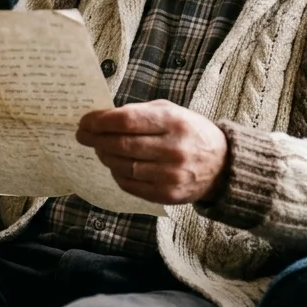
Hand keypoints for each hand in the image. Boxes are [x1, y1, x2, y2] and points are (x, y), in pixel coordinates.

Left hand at [75, 99, 227, 204]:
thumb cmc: (190, 132)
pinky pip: (131, 185)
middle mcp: (173, 149)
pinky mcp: (168, 194)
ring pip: (123, 167)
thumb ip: (139, 113)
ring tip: (100, 150)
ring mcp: (171, 175)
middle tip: (83, 136)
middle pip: (121, 145)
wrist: (222, 165)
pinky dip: (117, 174)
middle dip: (96, 140)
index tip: (85, 122)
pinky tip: (115, 166)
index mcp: (173, 122)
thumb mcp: (171, 111)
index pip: (127, 121)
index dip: (100, 122)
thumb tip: (101, 119)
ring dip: (105, 157)